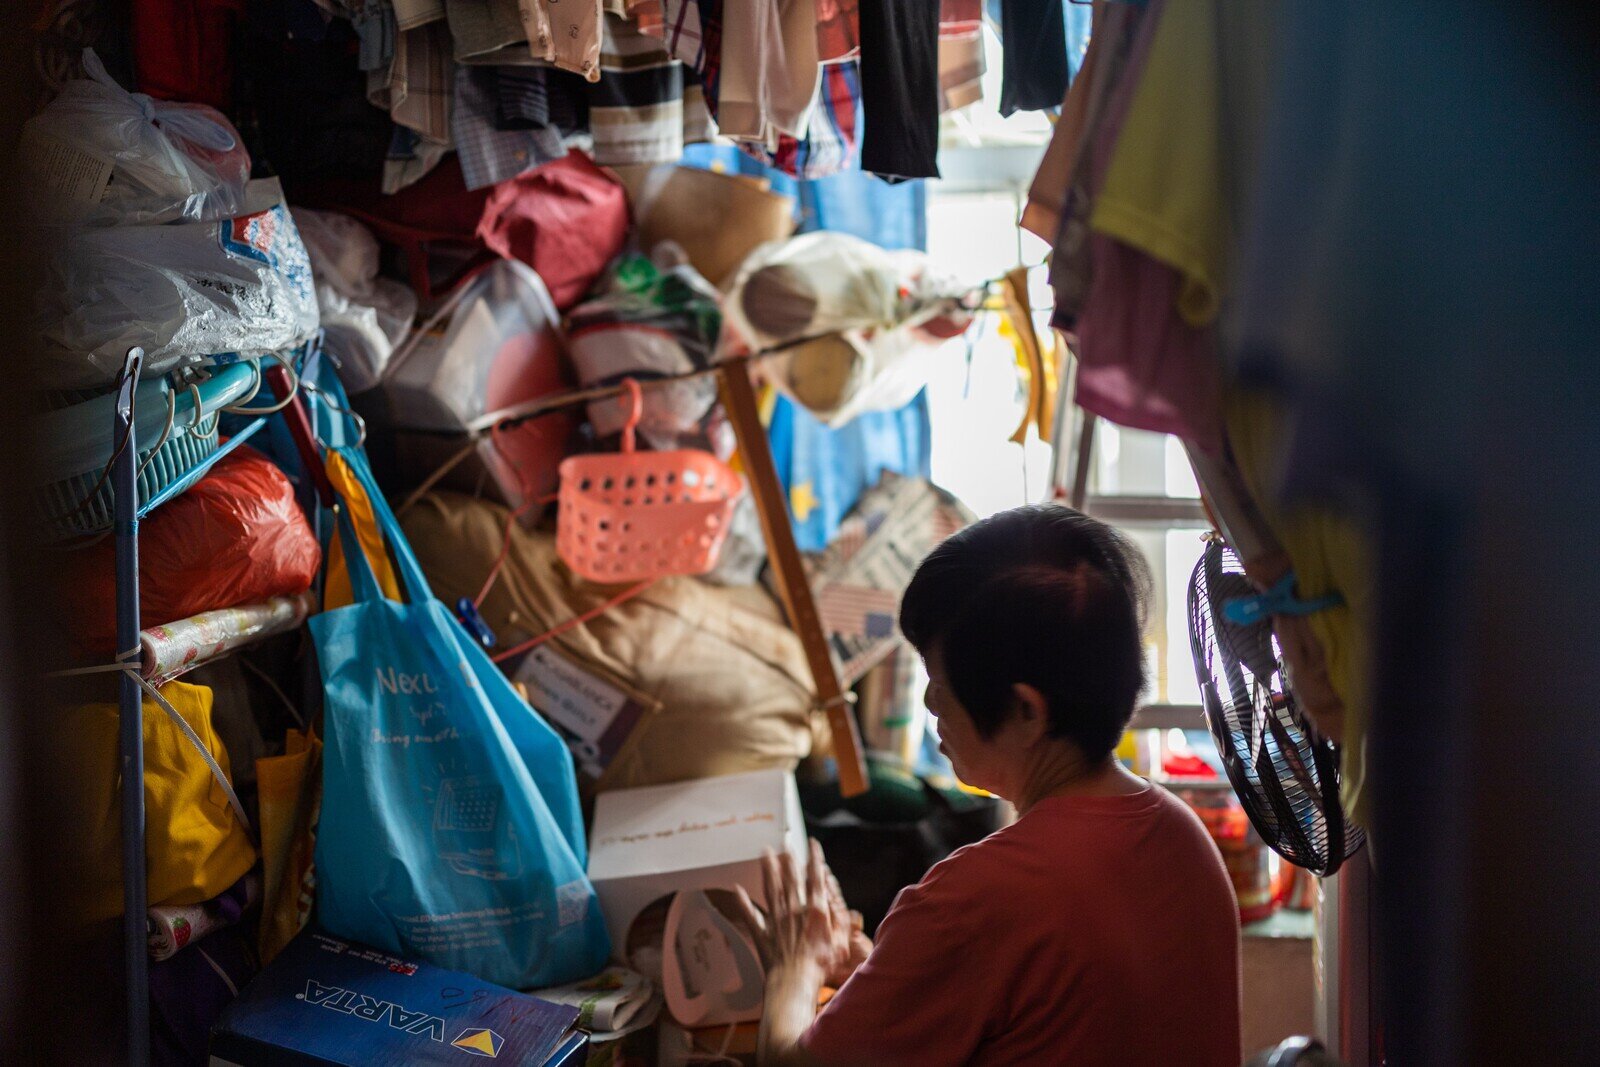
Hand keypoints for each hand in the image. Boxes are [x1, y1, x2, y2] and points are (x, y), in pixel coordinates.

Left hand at [736, 840, 867, 986]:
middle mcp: (794, 910)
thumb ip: (840, 917)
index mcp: (816, 911)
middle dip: (788, 858)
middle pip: (791, 878)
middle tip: (785, 842)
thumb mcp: (842, 941)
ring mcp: (776, 920)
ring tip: (764, 853)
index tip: (812, 844)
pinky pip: (750, 915)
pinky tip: (736, 890)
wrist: (795, 982)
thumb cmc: (821, 966)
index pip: (815, 878)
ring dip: (768, 870)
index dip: (814, 859)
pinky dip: (742, 902)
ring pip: (771, 889)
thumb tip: (836, 896)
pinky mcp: (762, 933)